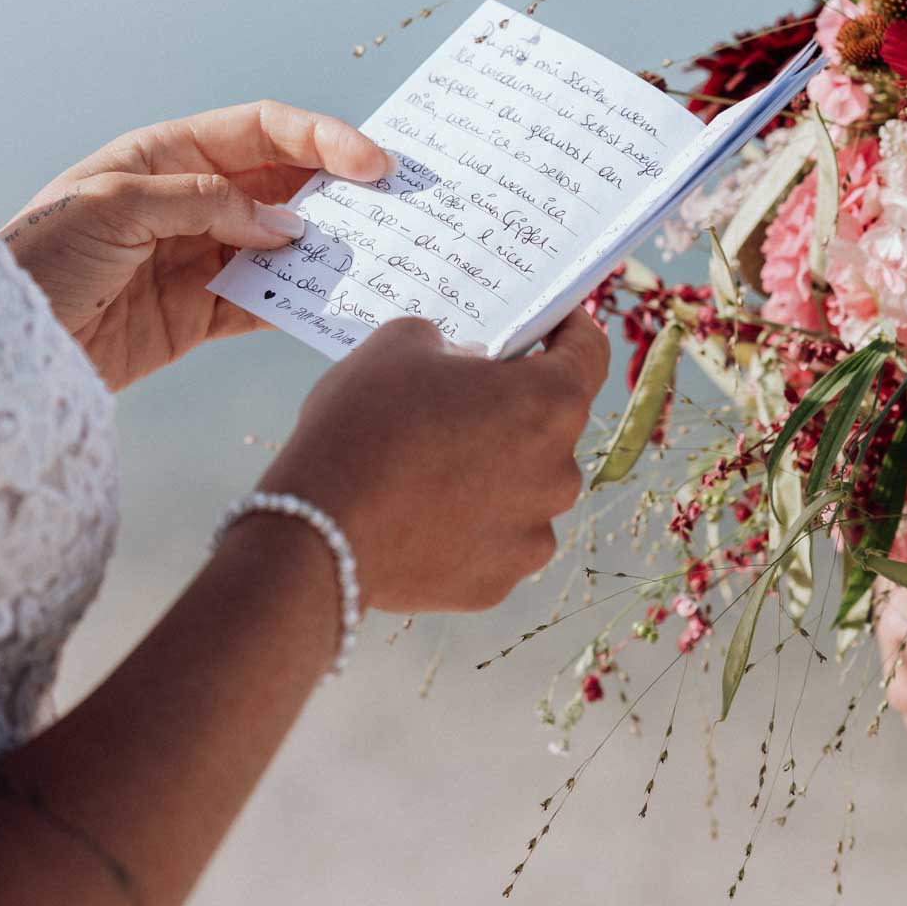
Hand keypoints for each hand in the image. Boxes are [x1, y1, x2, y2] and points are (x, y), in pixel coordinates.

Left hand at [1, 102, 391, 390]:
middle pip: (284, 184)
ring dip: (326, 250)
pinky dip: (298, 302)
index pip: (261, 132)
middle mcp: (192, 200)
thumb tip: (282, 224)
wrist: (4, 341)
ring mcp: (199, 258)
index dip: (321, 139)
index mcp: (169, 154)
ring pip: (282, 245)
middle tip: (397, 208)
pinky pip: (262, 302)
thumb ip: (204, 204)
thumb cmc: (42, 255)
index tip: (372, 164)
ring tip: (375, 258)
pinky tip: (332, 303)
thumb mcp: (115, 207)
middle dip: (339, 192)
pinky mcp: (198, 316)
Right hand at [263, 308, 610, 615]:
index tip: (552, 324)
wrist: (318, 533)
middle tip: (457, 399)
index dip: (571, 330)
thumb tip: (460, 365)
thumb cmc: (363, 424)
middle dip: (513, 408)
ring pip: (524, 487)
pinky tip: (418, 513)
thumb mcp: (398, 345)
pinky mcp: (497, 582)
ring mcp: (530, 535)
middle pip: (550, 426)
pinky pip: (494, 538)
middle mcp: (557, 473)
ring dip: (492, 470)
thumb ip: (447, 343)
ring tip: (428, 464)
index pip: (588, 354)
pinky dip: (468, 523)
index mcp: (547, 403)